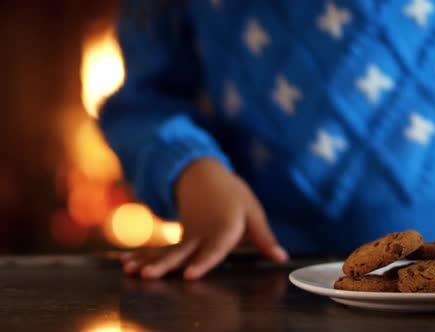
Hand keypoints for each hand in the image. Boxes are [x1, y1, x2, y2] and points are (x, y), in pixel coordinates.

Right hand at [120, 158, 287, 278]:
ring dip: (147, 261)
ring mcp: (187, 234)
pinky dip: (142, 255)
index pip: (214, 248)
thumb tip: (280, 258)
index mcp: (224, 226)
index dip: (203, 261)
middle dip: (165, 265)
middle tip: (149, 275)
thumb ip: (264, 237)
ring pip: (166, 251)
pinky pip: (159, 248)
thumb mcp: (253, 212)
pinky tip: (125, 264)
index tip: (190, 274)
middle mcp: (202, 232)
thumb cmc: (233, 195)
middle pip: (183, 251)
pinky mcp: (177, 236)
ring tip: (132, 271)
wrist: (203, 174)